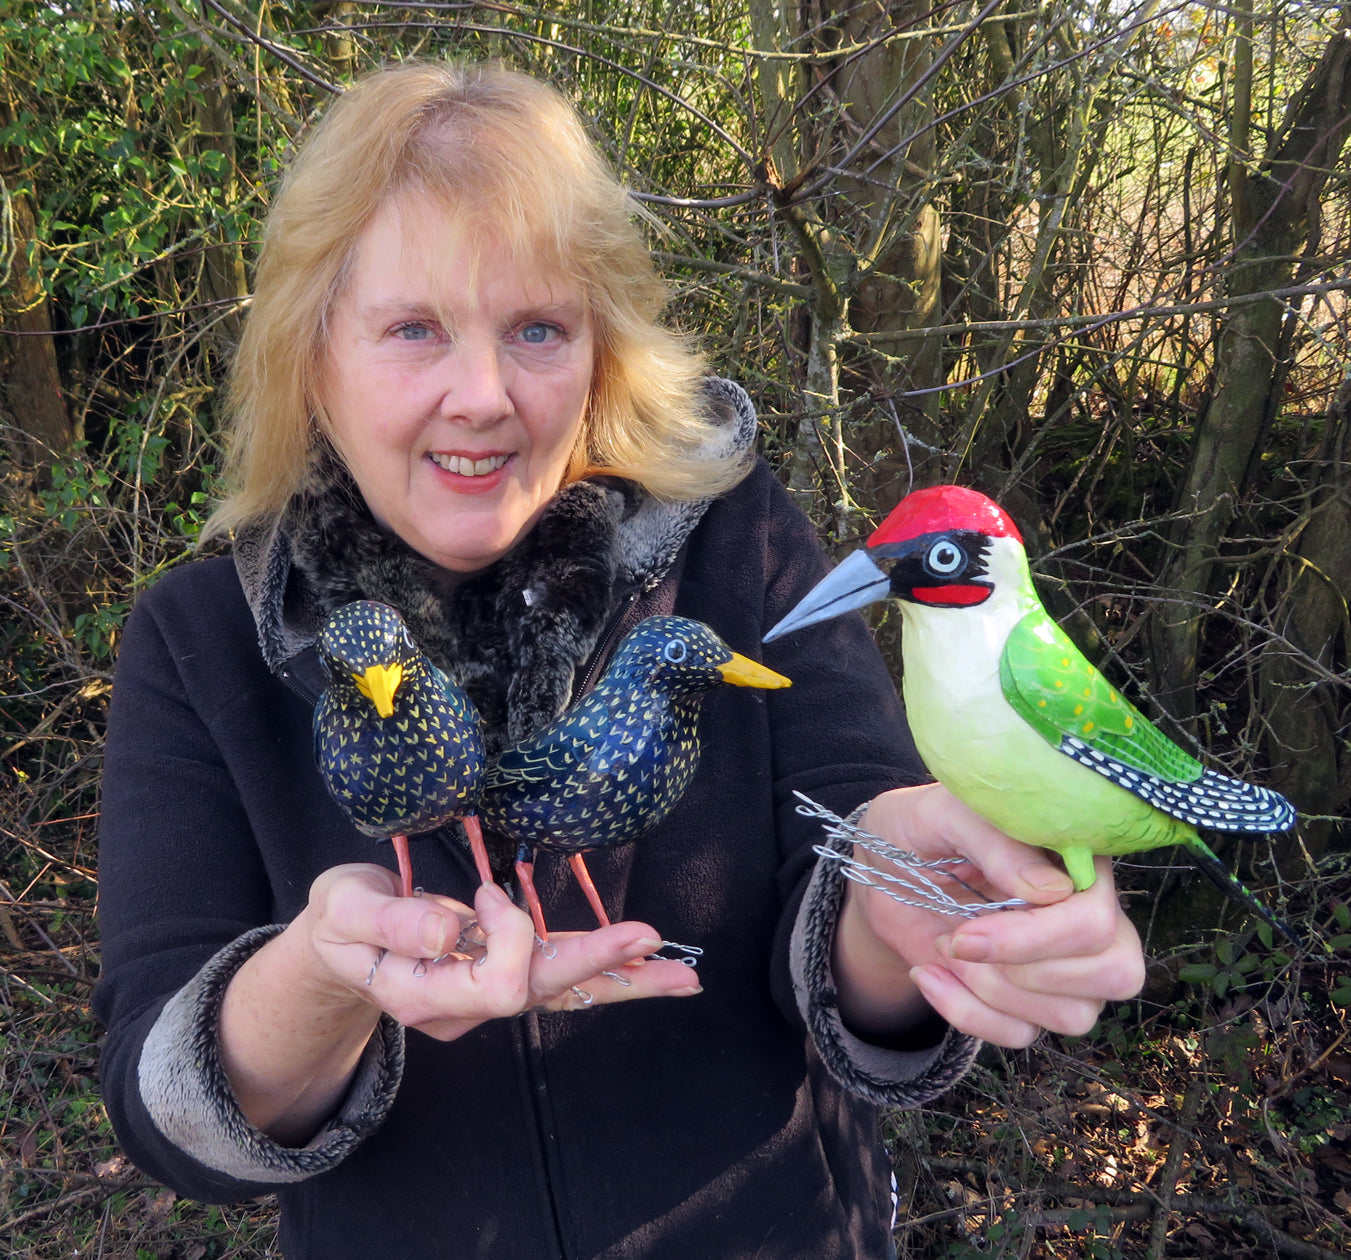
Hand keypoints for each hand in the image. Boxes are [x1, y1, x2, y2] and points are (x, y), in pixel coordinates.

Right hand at [299, 864, 701, 1039]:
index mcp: (422, 991)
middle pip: (543, 990)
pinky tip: (648, 970)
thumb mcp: (343, 908)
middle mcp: (464, 1005)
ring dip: (623, 980)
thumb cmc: (339, 921)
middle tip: (652, 940)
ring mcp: (486, 996)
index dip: (506, 934)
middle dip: (599, 963)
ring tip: (683, 975)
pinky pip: (562, 977)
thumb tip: (449, 933)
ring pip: (563, 990)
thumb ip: (389, 921)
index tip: (486, 893)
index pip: (496, 983)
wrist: (338, 947)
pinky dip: (608, 973)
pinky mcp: (503, 975)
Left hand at [833, 784, 1144, 1047]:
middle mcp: (1089, 912)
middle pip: (1110, 972)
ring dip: (991, 993)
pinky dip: (969, 1015)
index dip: (1035, 938)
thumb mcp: (940, 815)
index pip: (1096, 918)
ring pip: (1074, 1014)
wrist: (885, 871)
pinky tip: (930, 975)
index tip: (965, 935)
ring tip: (939, 950)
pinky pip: (1023, 1034)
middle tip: (951, 942)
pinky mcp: (1032, 999)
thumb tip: (1053, 890)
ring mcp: (1070, 964)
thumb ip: (995, 841)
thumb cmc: (920, 829)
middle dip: (1017, 970)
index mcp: (1077, 858)